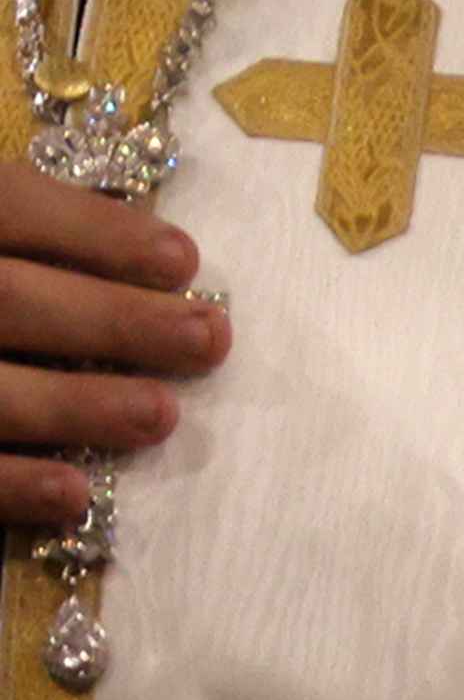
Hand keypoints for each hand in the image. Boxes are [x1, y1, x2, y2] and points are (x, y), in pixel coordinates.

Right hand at [0, 157, 217, 531]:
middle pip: (8, 299)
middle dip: (112, 320)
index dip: (92, 230)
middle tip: (207, 336)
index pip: (4, 204)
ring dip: (74, 405)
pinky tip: (73, 495)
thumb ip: (12, 225)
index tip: (183, 258)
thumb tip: (143, 258)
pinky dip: (8, 482)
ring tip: (161, 414)